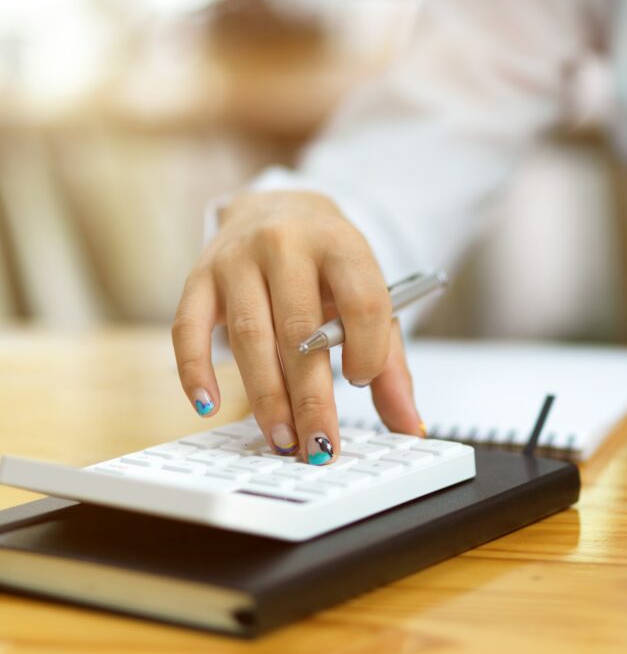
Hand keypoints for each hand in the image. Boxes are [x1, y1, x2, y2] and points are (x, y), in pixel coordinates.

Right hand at [172, 190, 422, 463]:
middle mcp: (286, 244)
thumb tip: (409, 425)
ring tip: (282, 439)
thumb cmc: (328, 265)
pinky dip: (196, 371)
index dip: (367, 347)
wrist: (278, 208)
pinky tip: (209, 406)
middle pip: (300, 330)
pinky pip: (190, 328)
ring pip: (250, 336)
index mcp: (340, 244)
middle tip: (319, 445)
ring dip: (266, 397)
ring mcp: (237, 258)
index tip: (363, 381)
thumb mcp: (369, 298)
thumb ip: (390, 363)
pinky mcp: (200, 277)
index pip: (362, 300)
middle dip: (311, 398)